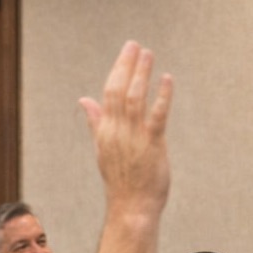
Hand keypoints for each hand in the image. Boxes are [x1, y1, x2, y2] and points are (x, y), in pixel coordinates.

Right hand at [79, 41, 173, 216]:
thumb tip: (84, 100)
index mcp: (106, 131)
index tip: (126, 53)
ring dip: (142, 74)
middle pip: (119, 91)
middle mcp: (117, 131)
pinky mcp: (152, 146)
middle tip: (135, 45)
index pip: (108, 94)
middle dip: (127, 65)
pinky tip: (167, 79)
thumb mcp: (104, 148)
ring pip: (135, 98)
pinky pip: (157, 116)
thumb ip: (96, 122)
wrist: (131, 207)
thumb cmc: (121, 180)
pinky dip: (162, 96)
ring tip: (148, 54)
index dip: (117, 70)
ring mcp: (134, 138)